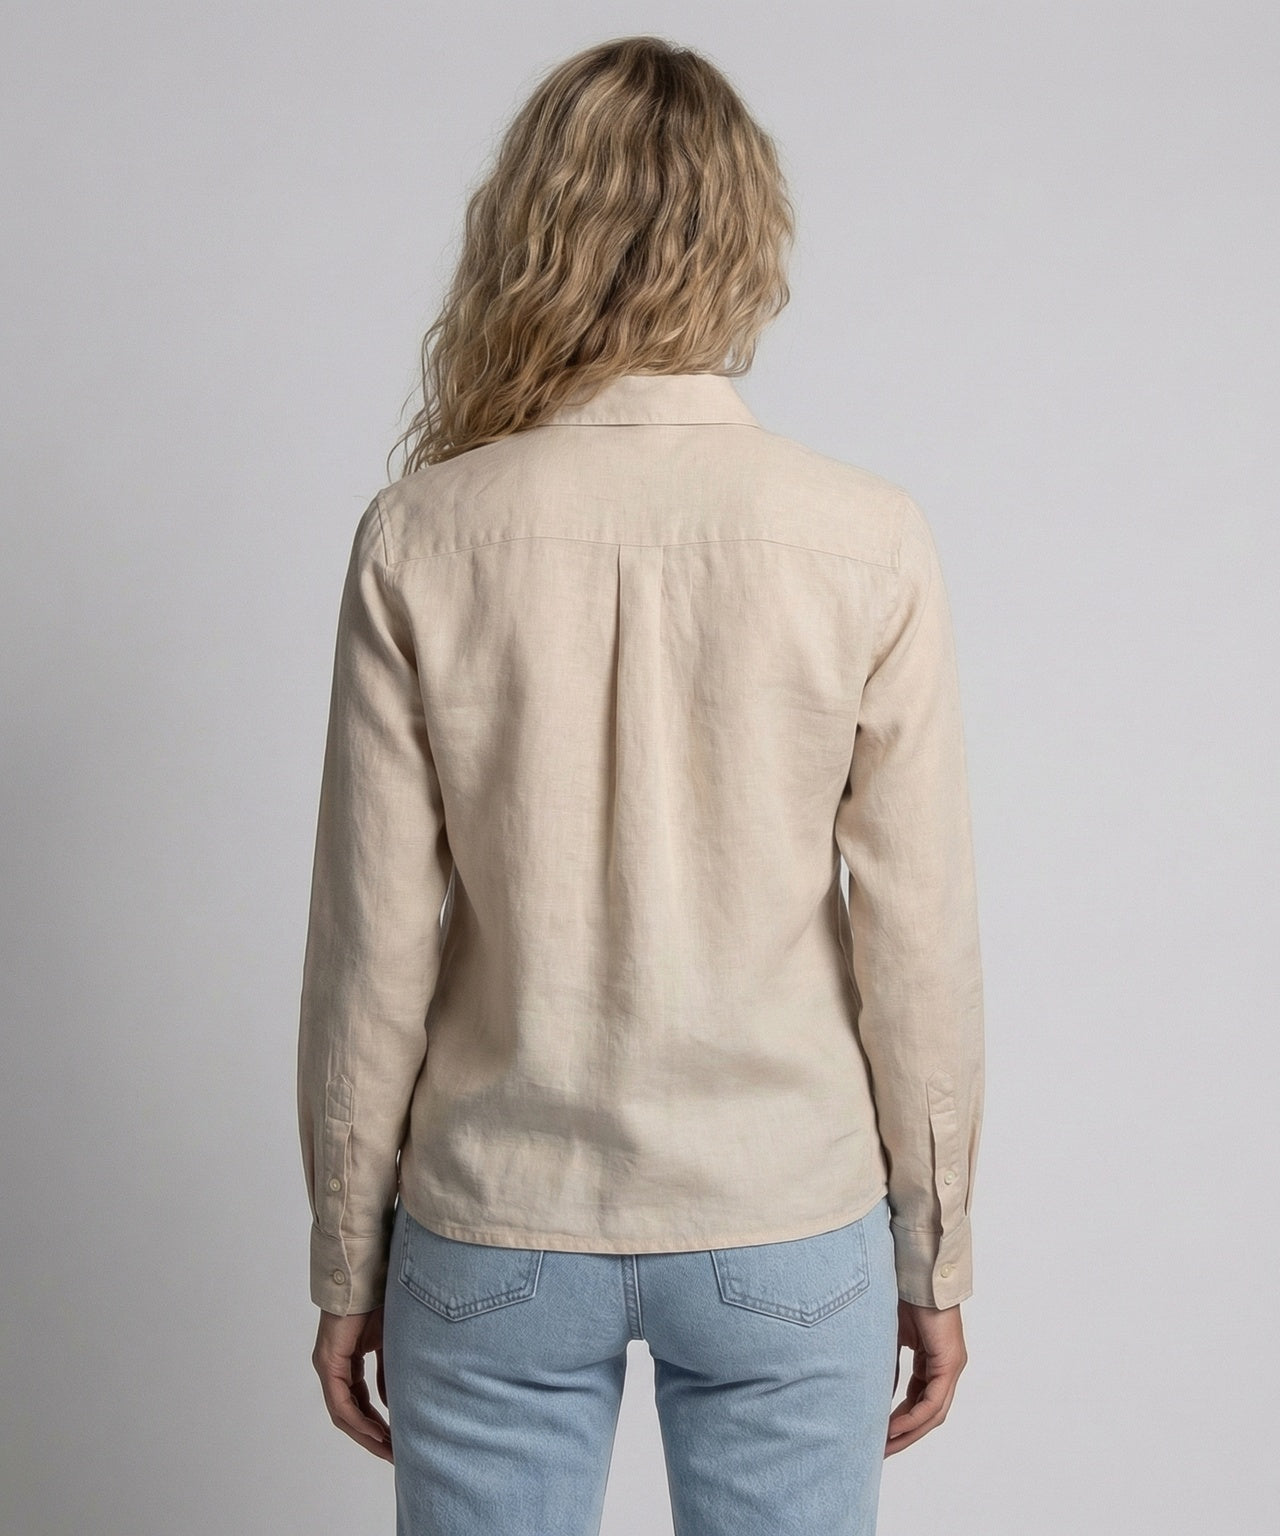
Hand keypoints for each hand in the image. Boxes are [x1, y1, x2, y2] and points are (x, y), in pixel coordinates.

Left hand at [312, 1305, 393, 1461]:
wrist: (368, 1275)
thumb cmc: (379, 1301)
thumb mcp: (389, 1344)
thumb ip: (387, 1374)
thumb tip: (391, 1404)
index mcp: (346, 1361)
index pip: (359, 1403)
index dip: (377, 1424)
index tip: (397, 1439)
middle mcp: (333, 1367)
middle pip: (349, 1414)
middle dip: (372, 1436)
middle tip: (394, 1454)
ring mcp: (327, 1366)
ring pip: (343, 1414)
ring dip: (365, 1434)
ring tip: (388, 1449)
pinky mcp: (328, 1363)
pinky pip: (340, 1403)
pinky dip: (358, 1420)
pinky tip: (377, 1431)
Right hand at [884, 1298, 967, 1455]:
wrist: (914, 1270)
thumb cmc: (901, 1294)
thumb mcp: (889, 1337)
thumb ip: (887, 1365)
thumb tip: (876, 1394)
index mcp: (933, 1359)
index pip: (920, 1401)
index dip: (900, 1421)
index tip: (879, 1434)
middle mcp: (947, 1366)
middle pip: (929, 1414)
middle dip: (905, 1434)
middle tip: (881, 1450)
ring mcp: (951, 1365)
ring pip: (933, 1412)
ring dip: (909, 1431)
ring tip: (885, 1444)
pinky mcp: (950, 1362)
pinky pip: (933, 1400)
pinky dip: (914, 1416)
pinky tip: (894, 1426)